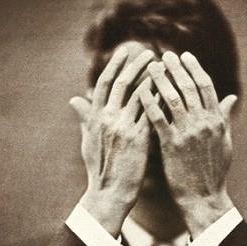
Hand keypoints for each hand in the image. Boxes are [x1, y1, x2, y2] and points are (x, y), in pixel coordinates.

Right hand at [70, 46, 153, 235]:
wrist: (108, 194)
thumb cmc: (98, 170)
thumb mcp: (87, 141)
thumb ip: (85, 117)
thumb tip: (75, 99)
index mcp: (95, 118)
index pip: (105, 84)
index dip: (115, 65)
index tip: (126, 51)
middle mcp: (108, 119)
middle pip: (122, 84)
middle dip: (135, 66)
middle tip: (148, 53)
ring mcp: (123, 128)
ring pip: (139, 96)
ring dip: (152, 79)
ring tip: (164, 67)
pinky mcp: (139, 139)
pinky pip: (152, 114)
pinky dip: (161, 100)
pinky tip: (172, 90)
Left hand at [140, 51, 237, 237]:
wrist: (204, 198)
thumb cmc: (214, 171)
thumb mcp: (225, 141)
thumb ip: (225, 117)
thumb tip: (230, 97)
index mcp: (216, 120)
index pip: (205, 86)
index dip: (194, 69)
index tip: (185, 56)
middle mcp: (203, 123)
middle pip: (188, 87)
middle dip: (176, 68)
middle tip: (165, 55)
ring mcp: (187, 133)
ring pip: (173, 99)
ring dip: (161, 80)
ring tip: (151, 67)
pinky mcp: (171, 145)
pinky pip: (158, 119)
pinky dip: (149, 103)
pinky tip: (140, 91)